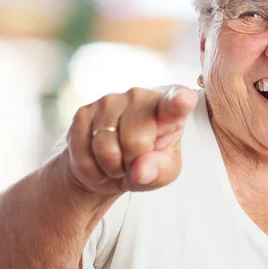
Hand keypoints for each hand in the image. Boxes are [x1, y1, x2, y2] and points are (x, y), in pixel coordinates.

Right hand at [63, 86, 197, 195]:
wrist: (107, 167)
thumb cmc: (147, 164)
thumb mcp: (163, 173)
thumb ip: (158, 171)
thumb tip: (140, 171)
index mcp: (169, 108)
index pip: (176, 102)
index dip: (180, 101)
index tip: (183, 100)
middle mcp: (140, 96)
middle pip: (135, 139)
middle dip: (132, 163)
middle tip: (134, 165)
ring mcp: (109, 101)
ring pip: (105, 147)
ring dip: (111, 168)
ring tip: (117, 164)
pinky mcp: (83, 112)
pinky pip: (83, 153)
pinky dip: (91, 169)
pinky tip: (99, 162)